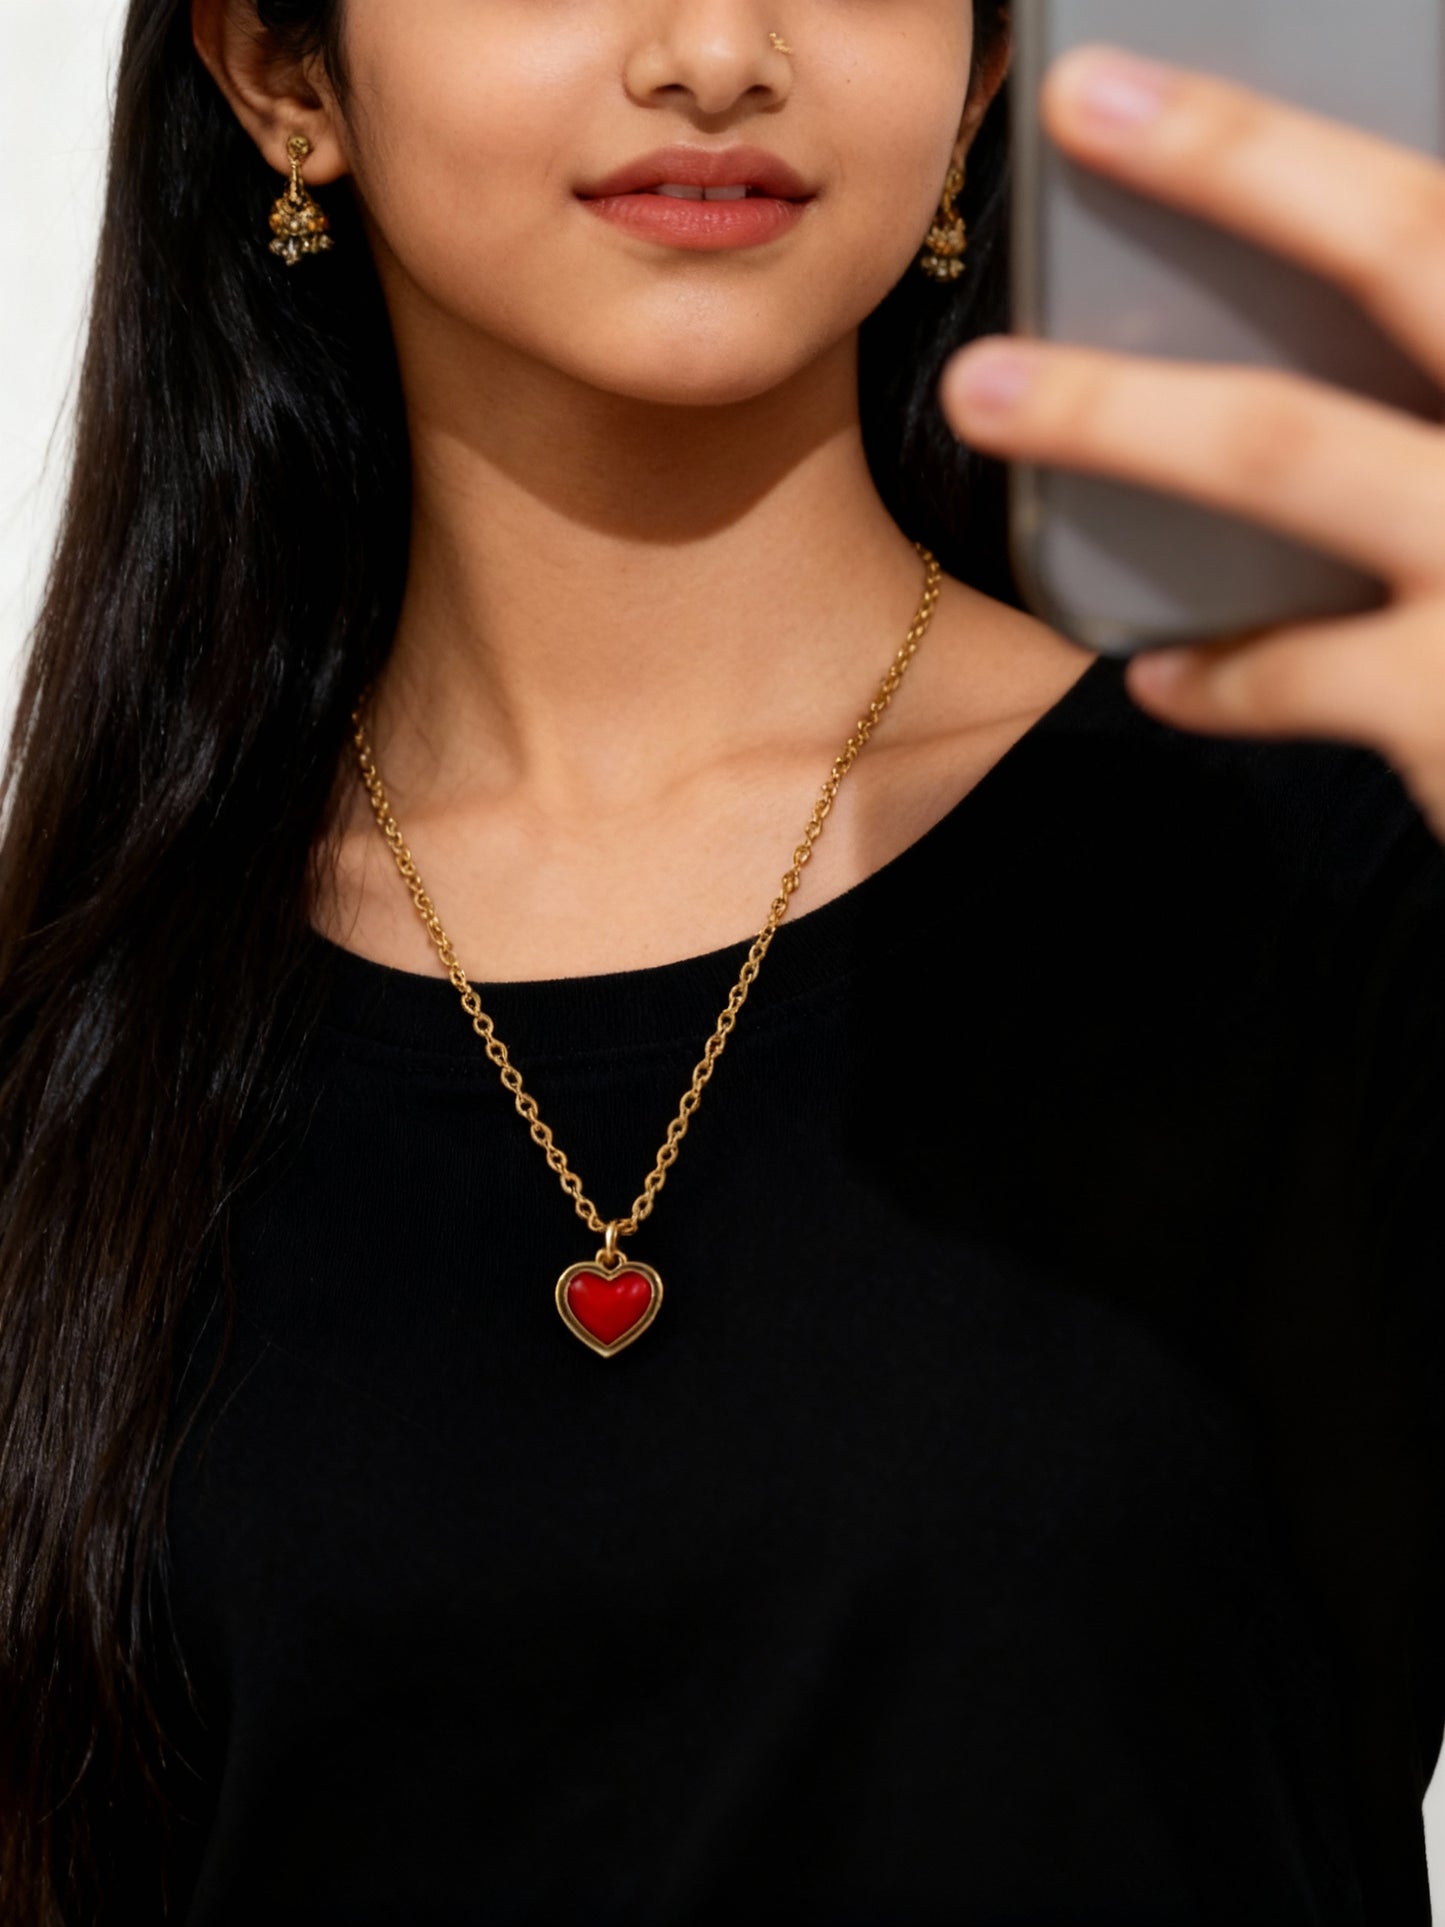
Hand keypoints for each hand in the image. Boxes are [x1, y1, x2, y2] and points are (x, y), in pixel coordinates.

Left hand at [939, 46, 1444, 842]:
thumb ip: (1444, 383)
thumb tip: (1350, 326)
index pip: (1443, 208)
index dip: (1305, 131)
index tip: (1162, 68)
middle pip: (1401, 245)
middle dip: (1234, 159)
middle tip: (1080, 101)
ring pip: (1289, 445)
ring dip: (1115, 412)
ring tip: (982, 390)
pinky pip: (1291, 671)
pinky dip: (1213, 672)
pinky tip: (1159, 674)